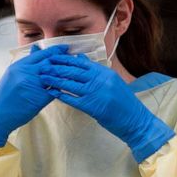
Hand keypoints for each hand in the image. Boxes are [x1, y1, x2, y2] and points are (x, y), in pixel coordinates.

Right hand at [0, 44, 66, 146]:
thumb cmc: (3, 96)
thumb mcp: (12, 75)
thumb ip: (26, 63)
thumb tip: (37, 49)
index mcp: (19, 66)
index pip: (41, 54)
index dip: (55, 50)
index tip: (65, 48)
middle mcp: (25, 73)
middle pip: (50, 62)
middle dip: (64, 60)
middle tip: (73, 58)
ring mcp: (32, 86)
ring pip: (54, 76)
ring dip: (65, 74)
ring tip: (73, 71)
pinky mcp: (38, 99)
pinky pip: (55, 91)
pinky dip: (61, 88)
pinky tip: (67, 87)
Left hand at [38, 54, 173, 161]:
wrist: (134, 119)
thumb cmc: (122, 101)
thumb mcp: (111, 80)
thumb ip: (95, 70)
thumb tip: (80, 58)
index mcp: (105, 72)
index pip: (80, 62)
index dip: (64, 59)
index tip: (52, 57)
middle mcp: (100, 80)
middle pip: (73, 71)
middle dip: (55, 67)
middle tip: (42, 65)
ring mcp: (96, 93)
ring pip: (70, 83)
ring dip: (54, 80)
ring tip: (42, 77)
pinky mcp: (92, 107)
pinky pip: (72, 99)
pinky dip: (60, 95)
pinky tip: (51, 92)